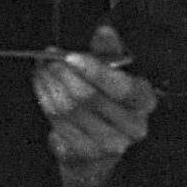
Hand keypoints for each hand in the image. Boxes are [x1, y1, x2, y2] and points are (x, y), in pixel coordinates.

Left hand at [34, 25, 156, 186]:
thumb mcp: (115, 74)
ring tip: (42, 69)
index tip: (71, 57)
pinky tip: (42, 87)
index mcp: (144, 102)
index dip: (95, 71)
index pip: (122, 88)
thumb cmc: (109, 102)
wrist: (100, 148)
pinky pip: (58, 124)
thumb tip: (104, 32)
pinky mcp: (86, 154)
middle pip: (91, 98)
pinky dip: (46, 102)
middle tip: (50, 60)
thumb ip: (110, 52)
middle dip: (65, 75)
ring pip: (70, 110)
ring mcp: (110, 145)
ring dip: (50, 87)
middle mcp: (133, 127)